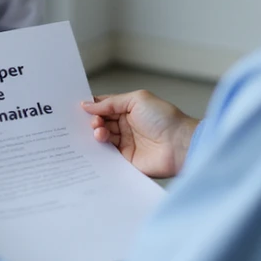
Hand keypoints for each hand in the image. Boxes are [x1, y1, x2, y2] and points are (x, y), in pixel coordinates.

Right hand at [81, 90, 198, 178]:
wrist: (180, 144)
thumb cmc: (165, 119)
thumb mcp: (137, 100)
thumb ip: (111, 103)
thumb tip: (88, 105)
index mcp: (128, 110)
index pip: (105, 107)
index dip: (92, 107)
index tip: (80, 108)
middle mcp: (126, 126)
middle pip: (101, 123)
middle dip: (93, 121)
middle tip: (93, 122)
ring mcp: (126, 143)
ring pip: (102, 139)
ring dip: (96, 134)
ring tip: (99, 133)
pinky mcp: (126, 160)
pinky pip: (107, 156)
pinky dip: (99, 151)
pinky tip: (96, 145)